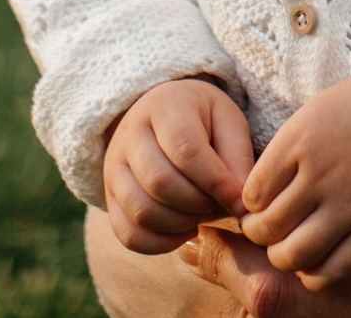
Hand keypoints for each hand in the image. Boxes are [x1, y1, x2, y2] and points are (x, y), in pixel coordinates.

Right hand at [104, 77, 255, 253]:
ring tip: (202, 214)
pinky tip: (184, 232)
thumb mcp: (228, 123)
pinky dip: (160, 244)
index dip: (217, 183)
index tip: (240, 202)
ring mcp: (114, 167)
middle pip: (161, 183)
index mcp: (165, 106)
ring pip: (141, 211)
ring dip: (180, 224)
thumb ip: (237, 158)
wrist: (163, 114)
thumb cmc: (204, 121)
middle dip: (198, 204)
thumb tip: (241, 204)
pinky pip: (127, 234)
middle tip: (219, 203)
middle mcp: (130, 134)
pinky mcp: (109, 197)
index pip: (187, 151)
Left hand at [238, 79, 350, 287]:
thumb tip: (255, 200)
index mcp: (299, 142)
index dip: (250, 206)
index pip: (251, 194)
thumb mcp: (311, 115)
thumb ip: (282, 156)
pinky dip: (316, 275)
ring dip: (283, 257)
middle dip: (260, 234)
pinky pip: (336, 269)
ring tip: (289, 247)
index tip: (260, 205)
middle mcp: (321, 175)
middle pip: (267, 228)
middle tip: (268, 230)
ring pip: (294, 255)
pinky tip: (316, 262)